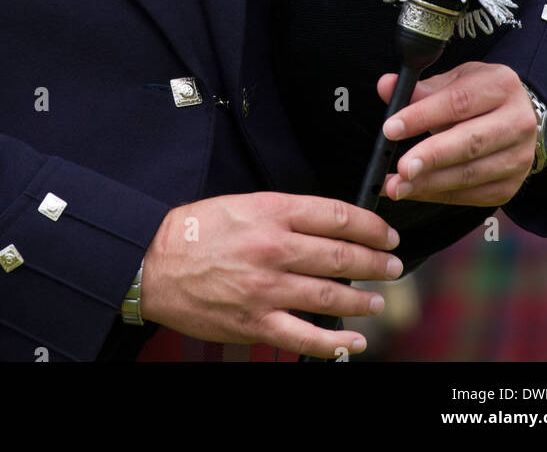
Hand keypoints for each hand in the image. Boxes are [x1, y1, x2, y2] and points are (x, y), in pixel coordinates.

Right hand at [139, 191, 402, 359]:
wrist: (154, 264)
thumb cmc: (195, 231)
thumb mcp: (242, 203)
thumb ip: (283, 213)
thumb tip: (326, 224)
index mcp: (271, 212)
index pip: (336, 216)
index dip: (369, 225)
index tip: (384, 231)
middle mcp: (273, 249)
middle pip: (340, 255)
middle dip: (375, 261)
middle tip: (392, 264)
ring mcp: (266, 289)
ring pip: (330, 296)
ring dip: (363, 299)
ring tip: (378, 298)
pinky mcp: (256, 323)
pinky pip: (305, 337)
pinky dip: (335, 342)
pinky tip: (354, 340)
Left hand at [378, 61, 537, 206]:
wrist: (517, 120)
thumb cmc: (478, 96)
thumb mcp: (454, 81)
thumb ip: (420, 88)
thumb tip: (386, 85)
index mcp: (502, 86)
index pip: (458, 103)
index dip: (422, 116)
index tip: (391, 129)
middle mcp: (517, 123)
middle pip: (470, 143)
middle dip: (431, 157)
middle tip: (401, 168)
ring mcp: (518, 158)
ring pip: (470, 174)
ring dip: (429, 183)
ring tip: (397, 186)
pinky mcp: (510, 187)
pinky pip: (469, 196)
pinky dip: (437, 195)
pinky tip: (413, 191)